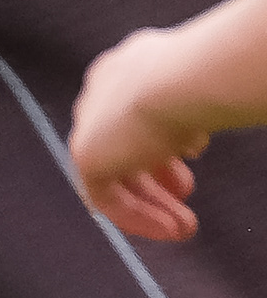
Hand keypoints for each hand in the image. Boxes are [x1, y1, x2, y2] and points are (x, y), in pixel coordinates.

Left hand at [72, 24, 216, 240]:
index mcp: (127, 68)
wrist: (187, 77)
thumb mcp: (200, 91)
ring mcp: (89, 123)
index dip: (165, 139)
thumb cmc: (211, 75)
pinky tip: (169, 229)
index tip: (193, 157)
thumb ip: (186, 112)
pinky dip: (138, 216)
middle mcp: (103, 91)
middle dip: (159, 178)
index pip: (136, 114)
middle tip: (186, 197)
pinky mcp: (86, 154)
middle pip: (125, 145)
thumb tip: (191, 140)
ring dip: (153, 204)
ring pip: (116, 175)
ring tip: (184, 227)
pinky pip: (107, 197)